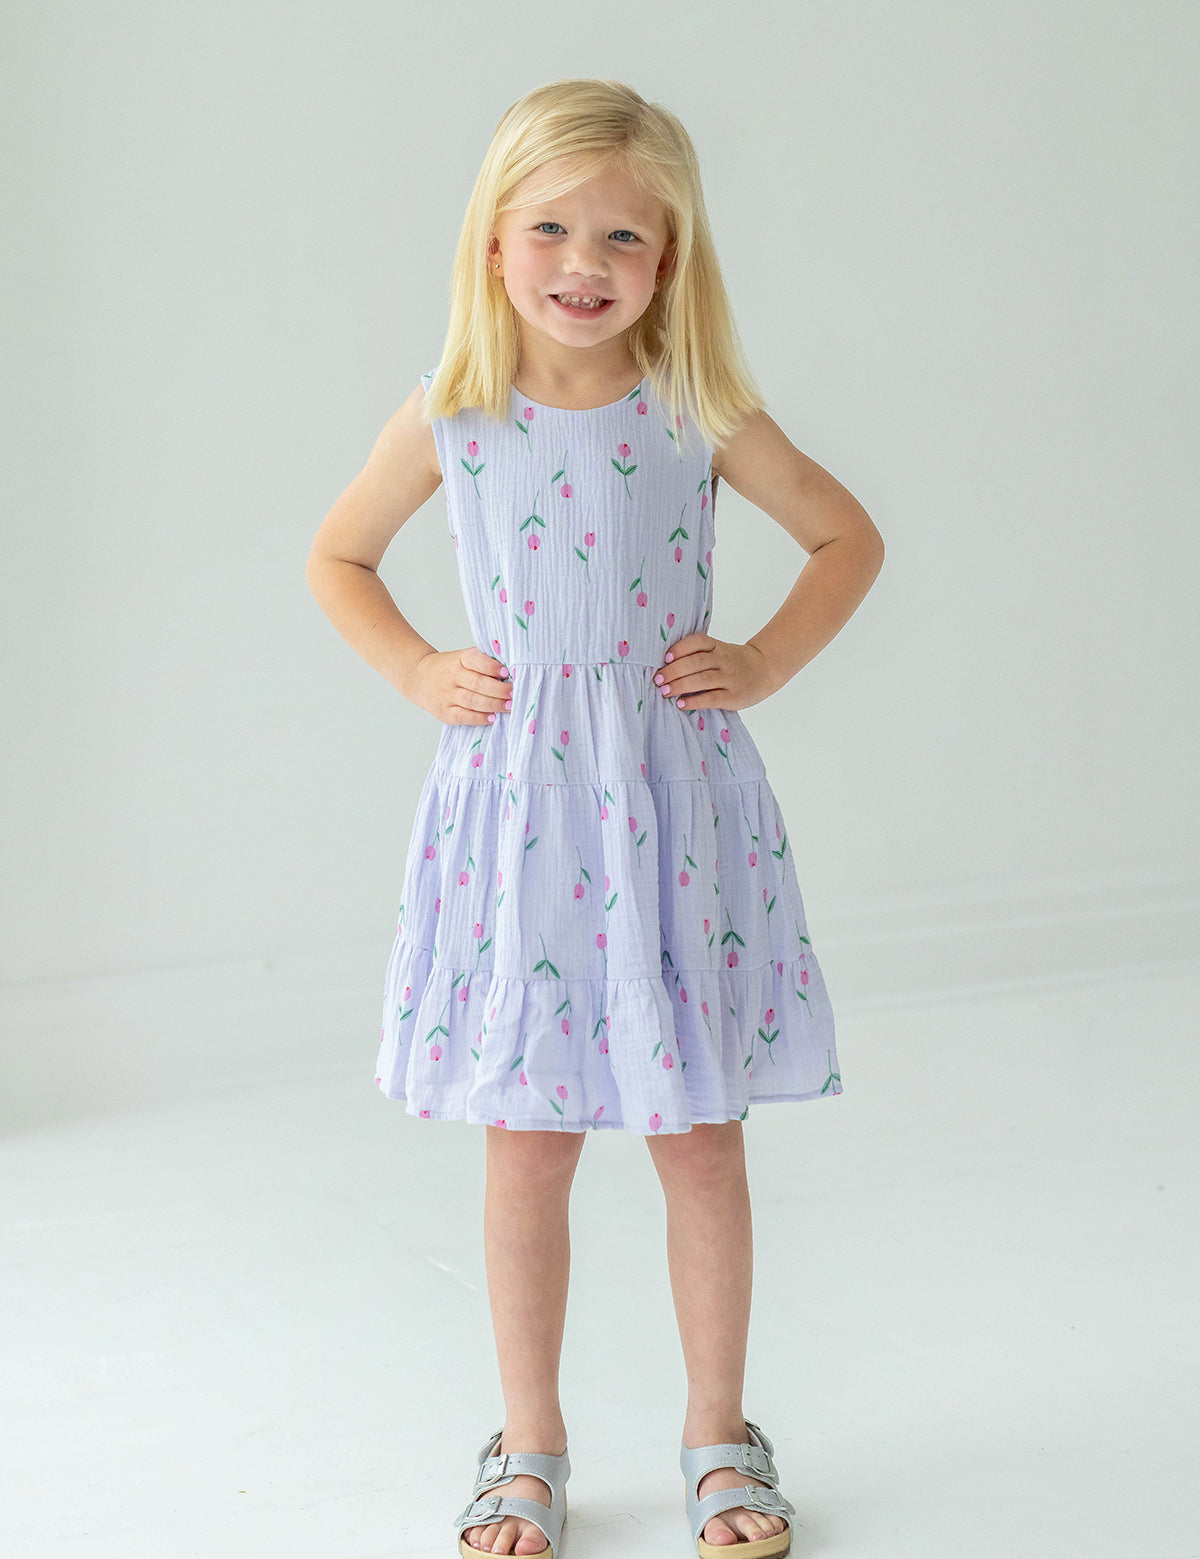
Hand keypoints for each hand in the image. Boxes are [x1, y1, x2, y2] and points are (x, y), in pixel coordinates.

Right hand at [406, 646, 512, 725]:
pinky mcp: (444, 712)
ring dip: (493, 705)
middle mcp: (452, 676)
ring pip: (472, 701)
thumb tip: (511, 674)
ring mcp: (446, 695)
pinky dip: (479, 718)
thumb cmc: (450, 668)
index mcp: (459, 659)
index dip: (491, 667)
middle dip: (499, 689)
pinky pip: (463, 716)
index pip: (475, 660)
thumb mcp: (463, 658)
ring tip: (509, 706)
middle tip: (514, 693)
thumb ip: (483, 662)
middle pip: (477, 684)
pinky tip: (492, 718)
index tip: (506, 672)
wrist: (419, 677)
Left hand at [651, 634, 779, 711]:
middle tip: (658, 679)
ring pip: (702, 680)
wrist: (765, 670)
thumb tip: (665, 666)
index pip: (698, 642)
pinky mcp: (734, 696)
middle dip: (674, 671)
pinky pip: (712, 698)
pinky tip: (682, 704)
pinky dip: (695, 701)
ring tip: (665, 691)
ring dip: (680, 686)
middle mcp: (723, 660)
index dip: (680, 648)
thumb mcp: (720, 651)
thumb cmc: (733, 663)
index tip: (665, 658)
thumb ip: (699, 655)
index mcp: (717, 646)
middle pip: (696, 662)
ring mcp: (729, 678)